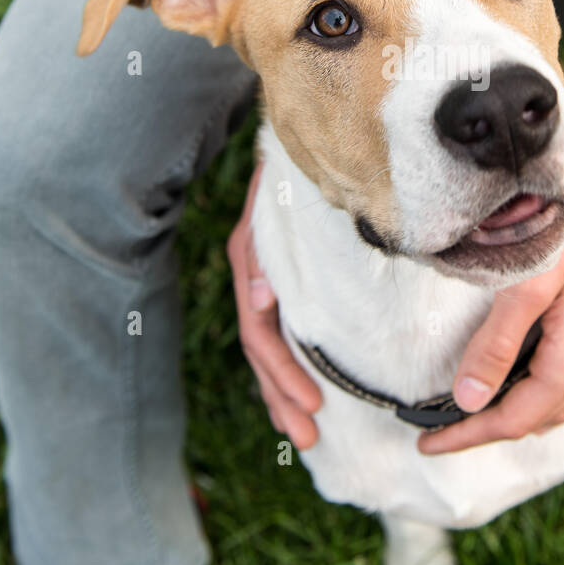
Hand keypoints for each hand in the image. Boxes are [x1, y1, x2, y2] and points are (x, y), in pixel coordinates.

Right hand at [227, 163, 321, 448]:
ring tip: (307, 428)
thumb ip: (264, 246)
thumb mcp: (276, 199)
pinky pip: (278, 328)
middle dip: (282, 396)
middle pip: (262, 349)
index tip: (311, 408)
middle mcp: (254, 273)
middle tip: (310, 436)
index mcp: (252, 259)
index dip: (282, 374)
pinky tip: (302, 389)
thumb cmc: (291, 165)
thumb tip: (259, 298)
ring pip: (269, 345)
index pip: (260, 332)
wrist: (292, 128)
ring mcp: (265, 275)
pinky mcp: (279, 274)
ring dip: (283, 389)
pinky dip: (288, 363)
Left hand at [418, 128, 563, 455]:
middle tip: (441, 427)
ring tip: (475, 407)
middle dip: (489, 427)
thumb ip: (496, 344)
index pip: (513, 420)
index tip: (427, 443)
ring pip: (561, 406)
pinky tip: (523, 375)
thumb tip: (468, 399)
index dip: (467, 435)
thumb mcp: (525, 284)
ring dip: (519, 412)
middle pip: (538, 419)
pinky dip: (544, 391)